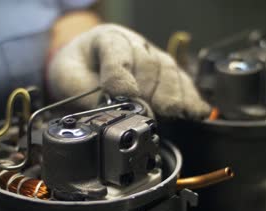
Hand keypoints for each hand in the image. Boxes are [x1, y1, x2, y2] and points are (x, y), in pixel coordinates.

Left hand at [48, 24, 209, 118]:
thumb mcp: (69, 80)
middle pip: (148, 63)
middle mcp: (135, 44)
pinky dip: (191, 99)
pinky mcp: (167, 75)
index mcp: (107, 38)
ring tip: (172, 112)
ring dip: (172, 95)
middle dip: (149, 89)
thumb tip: (109, 115)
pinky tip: (196, 113)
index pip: (116, 50)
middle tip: (148, 111)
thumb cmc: (77, 69)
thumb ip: (85, 96)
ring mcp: (154, 58)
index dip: (121, 74)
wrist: (84, 65)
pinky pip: (183, 84)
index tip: (124, 94)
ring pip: (169, 71)